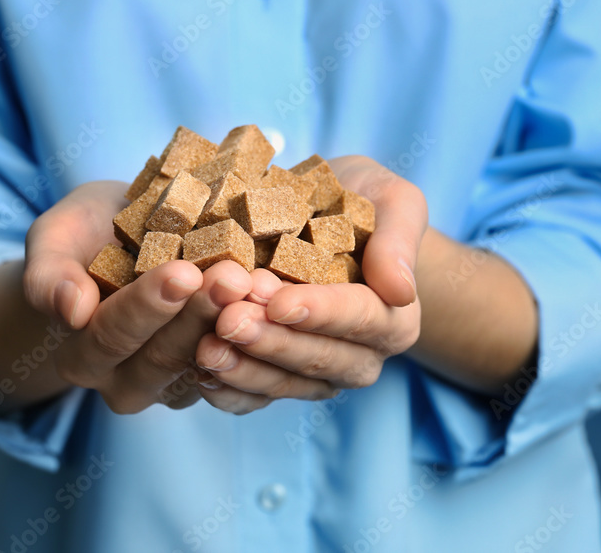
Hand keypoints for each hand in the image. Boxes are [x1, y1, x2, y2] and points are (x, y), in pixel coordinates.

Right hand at [23, 181, 254, 413]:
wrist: (125, 239)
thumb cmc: (85, 235)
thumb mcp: (54, 238)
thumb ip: (47, 275)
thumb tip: (71, 311)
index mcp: (84, 356)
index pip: (113, 336)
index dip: (147, 307)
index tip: (181, 273)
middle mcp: (130, 382)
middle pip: (168, 356)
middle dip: (202, 314)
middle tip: (233, 276)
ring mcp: (180, 385)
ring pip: (213, 363)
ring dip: (239, 326)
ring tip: (261, 284)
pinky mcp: (221, 376)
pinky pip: (245, 367)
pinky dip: (264, 335)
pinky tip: (281, 299)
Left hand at [193, 157, 427, 413]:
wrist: (320, 215)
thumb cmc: (359, 201)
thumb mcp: (392, 200)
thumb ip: (399, 239)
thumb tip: (401, 290)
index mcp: (393, 318)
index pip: (359, 318)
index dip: (320, 312)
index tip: (280, 302)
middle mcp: (360, 357)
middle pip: (317, 359)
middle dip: (272, 341)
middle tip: (230, 319)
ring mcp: (316, 376)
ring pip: (281, 385)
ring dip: (242, 368)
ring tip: (206, 346)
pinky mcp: (277, 382)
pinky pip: (253, 400)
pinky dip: (226, 390)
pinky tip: (199, 371)